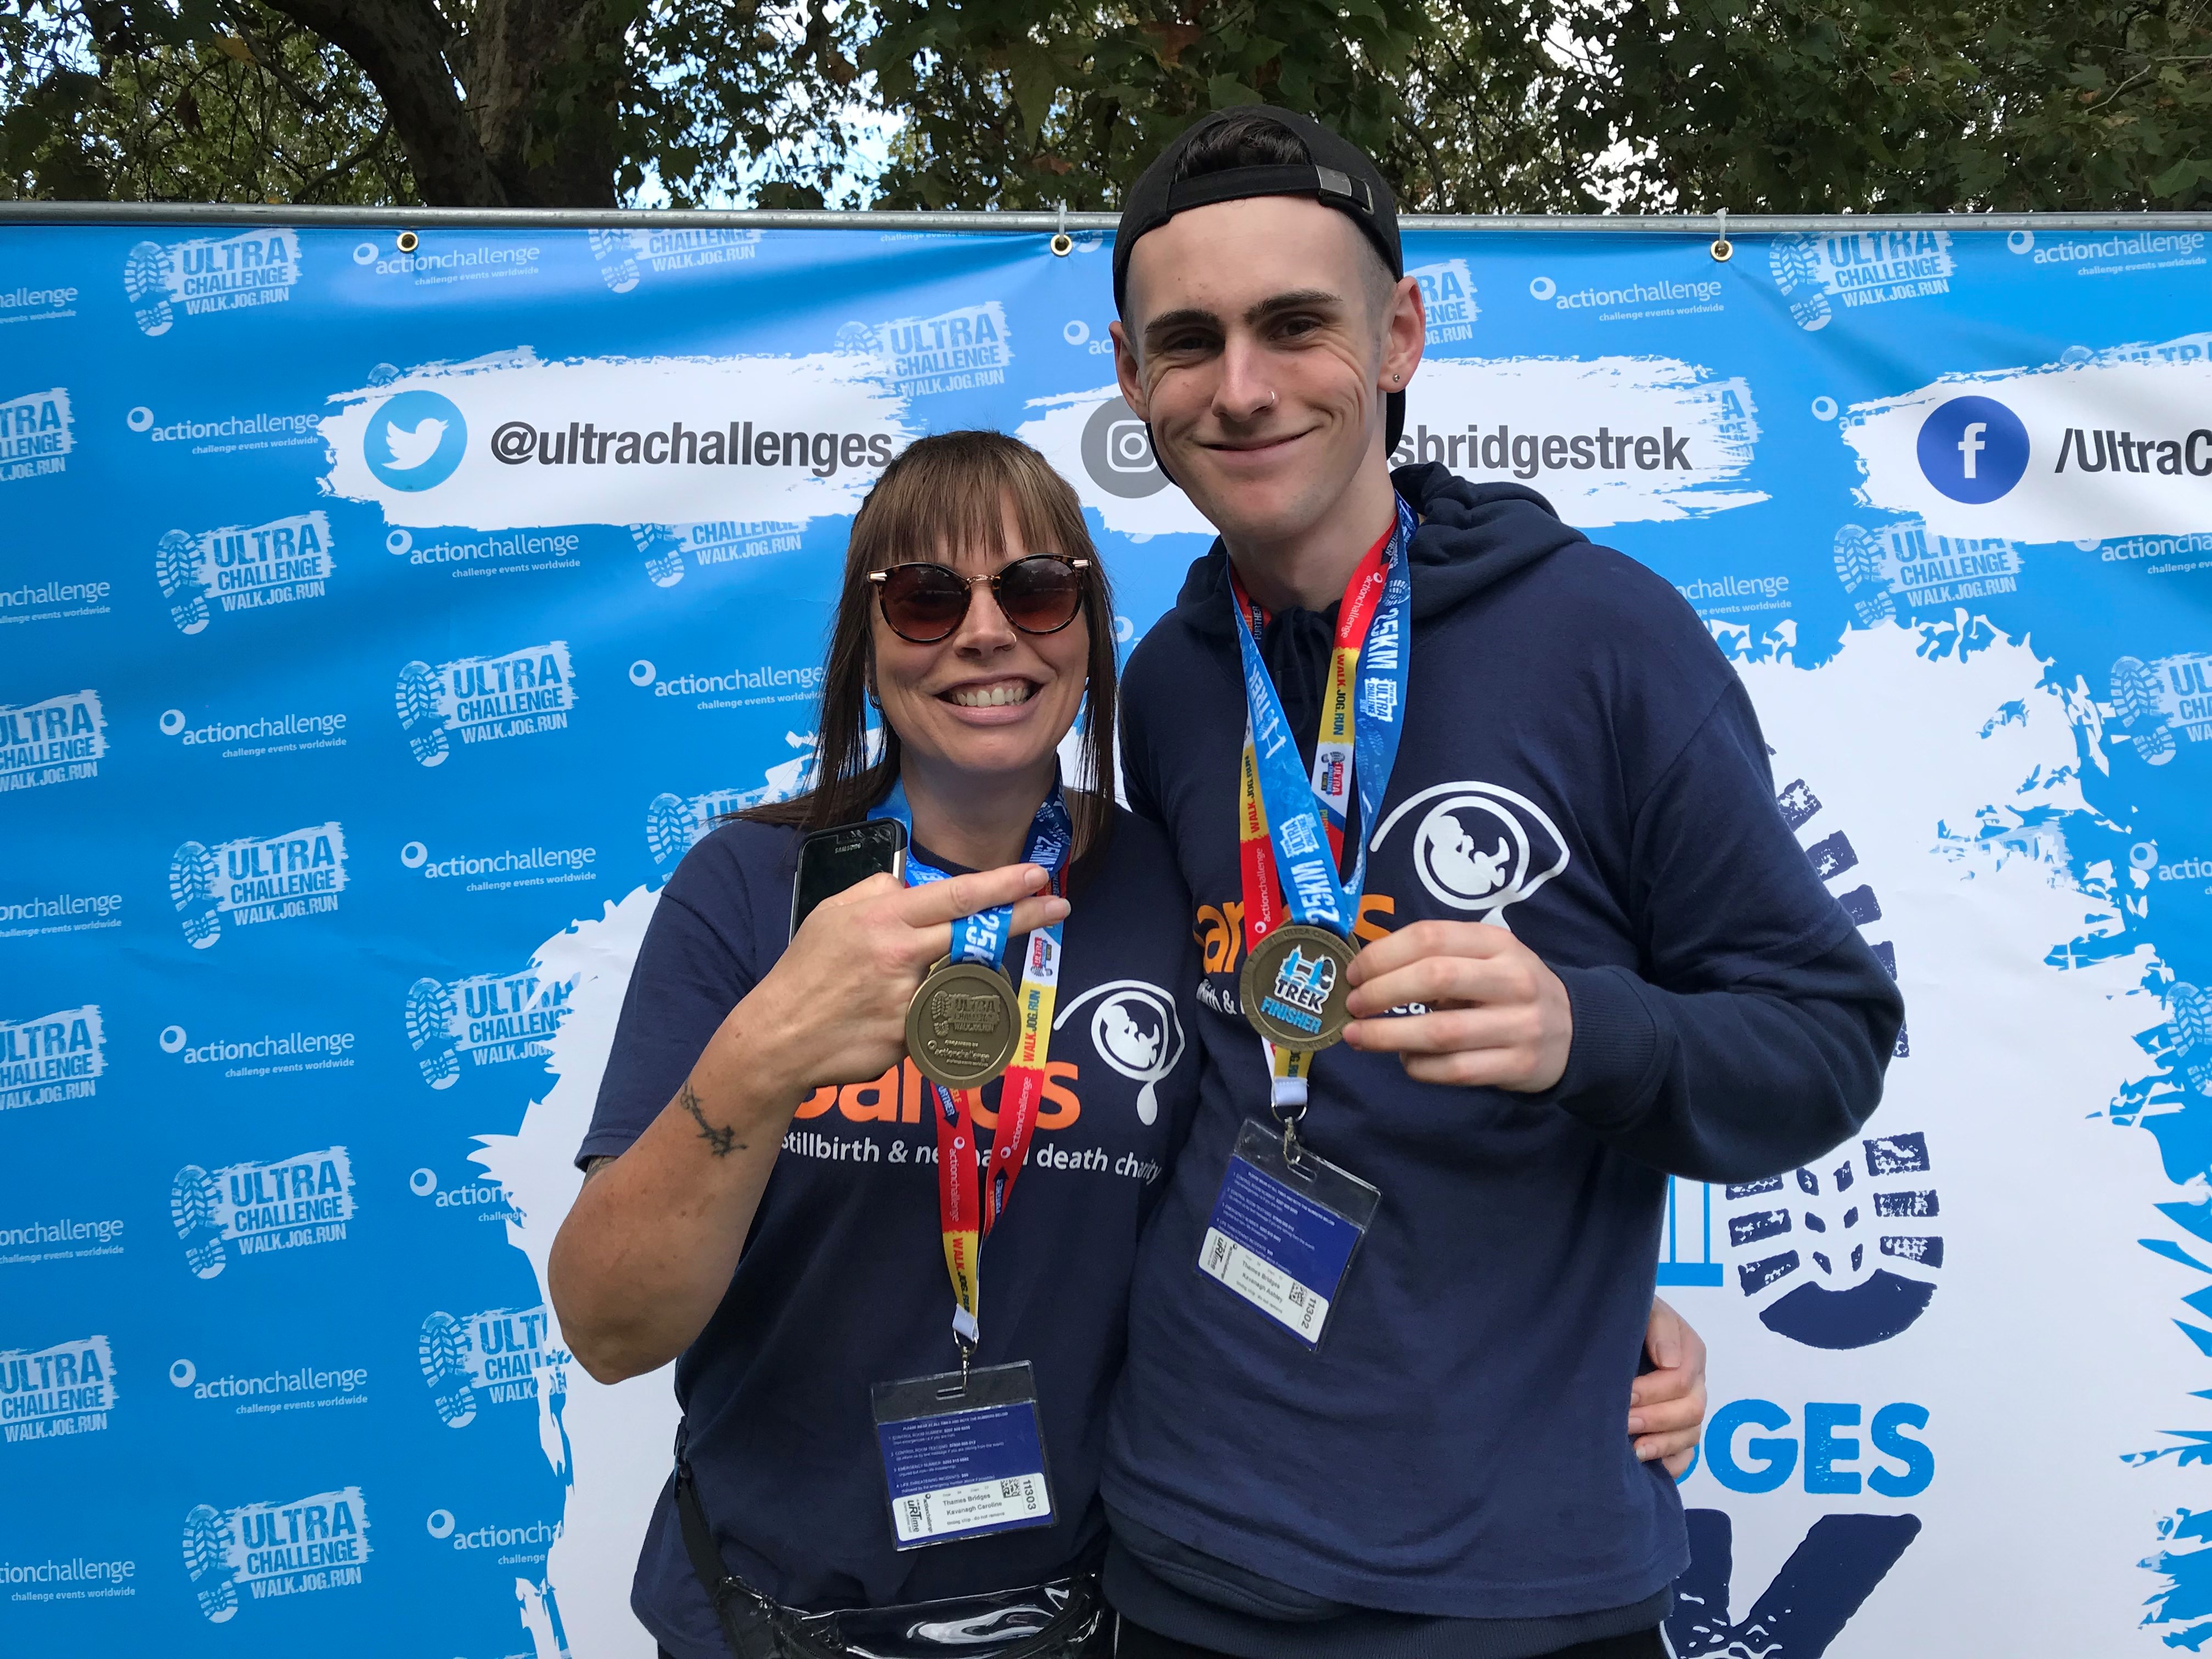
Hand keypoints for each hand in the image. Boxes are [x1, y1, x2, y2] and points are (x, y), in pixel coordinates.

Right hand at [735, 864, 1067, 1096]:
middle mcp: (903, 955)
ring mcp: (911, 1000)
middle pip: (977, 932)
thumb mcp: (833, 913)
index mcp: (883, 918)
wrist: (778, 1038)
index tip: (1036, 874)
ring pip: (959, 978)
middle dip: (1023, 916)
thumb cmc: (806, 971)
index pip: (956, 896)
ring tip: (912, 981)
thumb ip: (880, 893)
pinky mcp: (912, 1039)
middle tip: (1058, 906)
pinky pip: (935, 1019)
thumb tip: (919, 885)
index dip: (1001, 885)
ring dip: (959, 976)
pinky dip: (925, 1015)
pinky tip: (887, 1019)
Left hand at [1339, 920, 1572, 1090]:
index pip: (1431, 936)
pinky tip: (1405, 1058)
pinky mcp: (1517, 1066)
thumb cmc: (1509, 988)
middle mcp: (1512, 979)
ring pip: (1441, 1032)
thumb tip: (1368, 972)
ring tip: (1359, 1035)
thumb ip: (1438, 957)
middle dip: (1381, 992)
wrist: (1574, 1030)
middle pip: (1434, 978)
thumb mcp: (1486, 957)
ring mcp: (1519, 1025)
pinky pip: (1454, 1070)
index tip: (1354, 973)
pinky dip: (1419, 1066)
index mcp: (1498, 943)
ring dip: (1388, 1035)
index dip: (1383, 954)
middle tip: (1353, 1005)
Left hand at [1630, 1296, 1707, 1475]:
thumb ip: (1659, 1326)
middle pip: (1691, 1410)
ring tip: (1633, 1450)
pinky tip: (1646, 1465)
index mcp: (1689, 1350)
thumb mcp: (1643, 1308)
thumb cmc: (1625, 1318)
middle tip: (1623, 1422)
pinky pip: (1686, 1457)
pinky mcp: (1677, 1433)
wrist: (1608, 1327)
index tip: (1625, 1393)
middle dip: (1656, 1418)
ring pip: (1690, 1435)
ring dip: (1662, 1444)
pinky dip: (1670, 1463)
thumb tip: (1669, 1362)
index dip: (1652, 1390)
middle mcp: (1693, 1382)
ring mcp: (1687, 1409)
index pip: (1680, 1378)